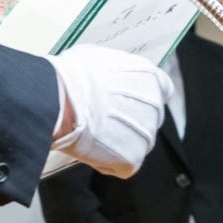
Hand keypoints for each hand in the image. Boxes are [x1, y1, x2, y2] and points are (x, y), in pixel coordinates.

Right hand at [45, 45, 172, 177]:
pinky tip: (90, 148)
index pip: (162, 90)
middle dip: (129, 122)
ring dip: (117, 142)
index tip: (129, 103)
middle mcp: (155, 106)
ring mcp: (146, 135)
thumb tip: (109, 77)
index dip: (143, 98)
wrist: (60, 101)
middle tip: (102, 121)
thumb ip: (117, 72)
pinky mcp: (133, 158)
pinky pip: (123, 165)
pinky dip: (107, 162)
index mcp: (149, 77)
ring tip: (91, 134)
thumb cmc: (73, 77)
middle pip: (149, 120)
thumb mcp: (100, 58)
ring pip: (136, 144)